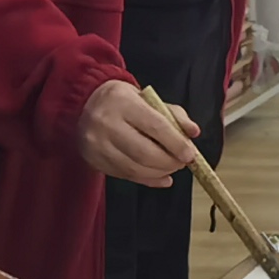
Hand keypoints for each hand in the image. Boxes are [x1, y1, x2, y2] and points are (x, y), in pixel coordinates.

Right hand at [77, 78, 199, 186]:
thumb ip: (173, 114)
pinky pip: (125, 176)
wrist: (85, 104)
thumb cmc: (122, 101)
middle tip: (182, 163)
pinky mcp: (94, 161)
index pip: (155, 126)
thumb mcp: (147, 98)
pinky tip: (160, 178)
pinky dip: (147, 180)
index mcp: (123, 103)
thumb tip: (193, 132)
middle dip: (169, 162)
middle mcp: (107, 124)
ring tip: (171, 168)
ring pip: (135, 168)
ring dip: (159, 173)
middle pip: (144, 152)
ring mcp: (98, 145)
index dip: (176, 143)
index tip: (190, 154)